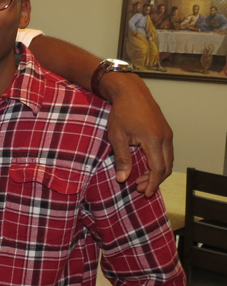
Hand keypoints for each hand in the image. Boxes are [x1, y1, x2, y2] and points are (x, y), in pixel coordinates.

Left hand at [100, 73, 172, 196]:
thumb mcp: (117, 136)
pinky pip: (167, 152)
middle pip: (166, 167)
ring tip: (141, 180)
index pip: (158, 169)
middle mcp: (165, 138)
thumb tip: (123, 179)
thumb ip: (121, 158)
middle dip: (155, 180)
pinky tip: (147, 166)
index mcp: (154, 140)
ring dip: (157, 172)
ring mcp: (168, 134)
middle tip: (139, 188)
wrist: (131, 91)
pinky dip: (159, 162)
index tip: (144, 193)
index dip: (152, 183)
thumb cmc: (121, 112)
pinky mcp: (166, 131)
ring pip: (168, 160)